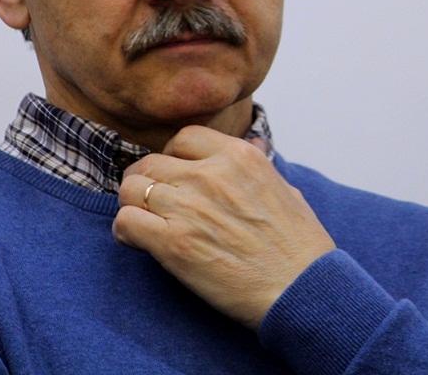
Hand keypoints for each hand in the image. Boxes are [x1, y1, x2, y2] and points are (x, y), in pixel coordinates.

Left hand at [112, 125, 335, 329]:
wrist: (302, 289)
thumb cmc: (299, 245)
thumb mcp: (285, 188)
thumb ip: (258, 165)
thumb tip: (253, 145)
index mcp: (239, 156)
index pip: (184, 137)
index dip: (174, 157)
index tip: (177, 176)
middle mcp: (210, 175)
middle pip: (150, 163)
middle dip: (146, 182)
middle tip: (151, 203)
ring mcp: (189, 207)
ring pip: (130, 189)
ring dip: (132, 206)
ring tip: (142, 222)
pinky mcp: (174, 243)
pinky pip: (125, 221)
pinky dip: (125, 231)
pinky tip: (138, 242)